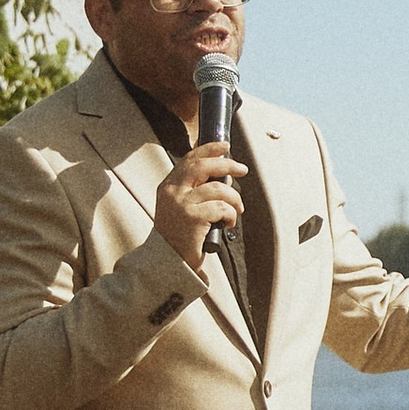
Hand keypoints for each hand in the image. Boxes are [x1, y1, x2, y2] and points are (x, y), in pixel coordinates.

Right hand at [151, 141, 243, 266]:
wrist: (166, 262)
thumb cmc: (177, 236)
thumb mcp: (178, 208)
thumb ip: (193, 190)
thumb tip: (224, 175)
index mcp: (167, 187)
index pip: (189, 160)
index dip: (208, 149)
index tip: (225, 147)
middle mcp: (172, 192)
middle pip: (203, 166)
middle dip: (227, 165)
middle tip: (242, 169)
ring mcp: (182, 204)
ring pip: (219, 189)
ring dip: (234, 198)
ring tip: (237, 210)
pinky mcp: (193, 218)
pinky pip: (222, 208)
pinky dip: (231, 214)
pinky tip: (228, 223)